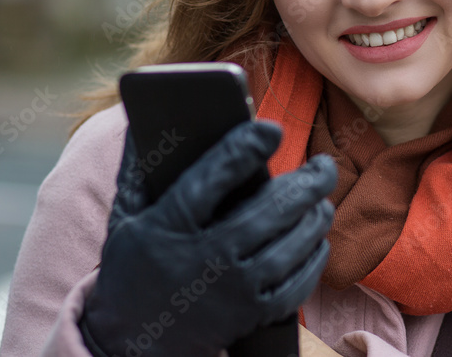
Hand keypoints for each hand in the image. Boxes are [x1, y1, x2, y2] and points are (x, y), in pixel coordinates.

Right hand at [79, 120, 336, 356]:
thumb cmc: (132, 266)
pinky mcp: (249, 315)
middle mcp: (204, 258)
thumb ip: (139, 167)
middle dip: (307, 182)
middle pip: (270, 211)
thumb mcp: (127, 216)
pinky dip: (314, 258)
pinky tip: (317, 239)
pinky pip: (296, 284)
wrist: (129, 341)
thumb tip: (146, 117)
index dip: (245, 149)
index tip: (272, 129)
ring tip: (323, 198)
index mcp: (169, 224)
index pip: (212, 178)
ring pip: (291, 245)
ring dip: (316, 217)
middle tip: (324, 164)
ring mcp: (231, 290)